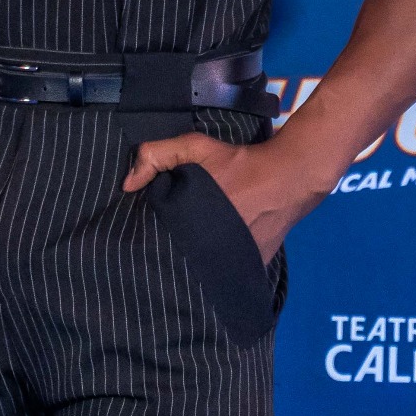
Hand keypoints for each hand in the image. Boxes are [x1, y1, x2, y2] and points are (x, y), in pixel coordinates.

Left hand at [122, 132, 303, 265]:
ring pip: (205, 265)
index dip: (152, 233)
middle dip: (174, 246)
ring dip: (197, 256)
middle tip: (171, 231)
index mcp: (191, 228)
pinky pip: (228, 269)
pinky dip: (221, 261)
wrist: (288, 177)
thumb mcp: (195, 146)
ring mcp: (232, 264)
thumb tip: (127, 185)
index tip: (148, 225)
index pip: (160, 241)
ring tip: (192, 242)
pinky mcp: (252, 267)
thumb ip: (157, 156)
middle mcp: (210, 254)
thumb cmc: (238, 163)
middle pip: (181, 256)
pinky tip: (218, 247)